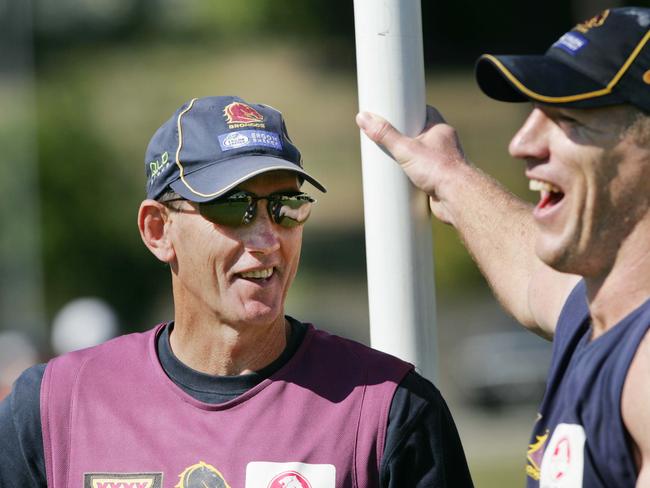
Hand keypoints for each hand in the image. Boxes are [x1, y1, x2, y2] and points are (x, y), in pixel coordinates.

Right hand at [356, 106, 467, 222]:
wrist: (458, 198)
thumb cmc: (440, 169)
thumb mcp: (405, 149)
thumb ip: (385, 134)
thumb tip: (364, 118)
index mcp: (439, 129)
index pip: (423, 111)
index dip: (408, 110)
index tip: (393, 110)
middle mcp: (442, 145)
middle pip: (418, 134)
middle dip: (402, 137)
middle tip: (384, 136)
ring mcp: (440, 163)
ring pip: (420, 155)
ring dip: (407, 158)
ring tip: (388, 158)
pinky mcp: (437, 180)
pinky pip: (421, 174)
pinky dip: (411, 176)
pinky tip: (400, 180)